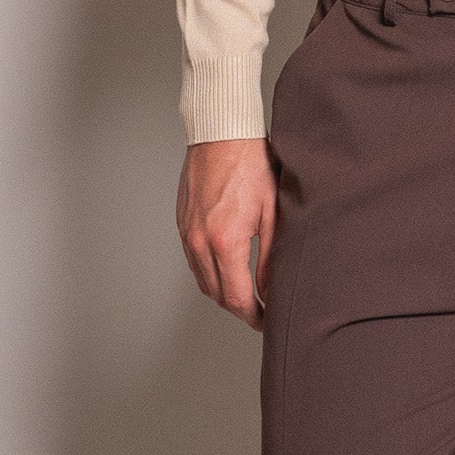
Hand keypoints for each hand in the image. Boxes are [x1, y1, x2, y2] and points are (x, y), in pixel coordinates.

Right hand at [177, 137, 276, 329]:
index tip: (266, 320)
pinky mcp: (182, 224)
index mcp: (226, 242)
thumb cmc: (252, 165)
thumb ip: (271, 257)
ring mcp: (187, 234)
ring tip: (246, 294)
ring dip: (222, 293)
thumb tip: (270, 289)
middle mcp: (200, 242)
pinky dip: (209, 273)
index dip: (253, 316)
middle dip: (239, 308)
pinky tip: (227, 269)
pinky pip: (193, 261)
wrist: (221, 134)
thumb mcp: (272, 213)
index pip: (237, 298)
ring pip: (202, 281)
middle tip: (260, 311)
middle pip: (217, 295)